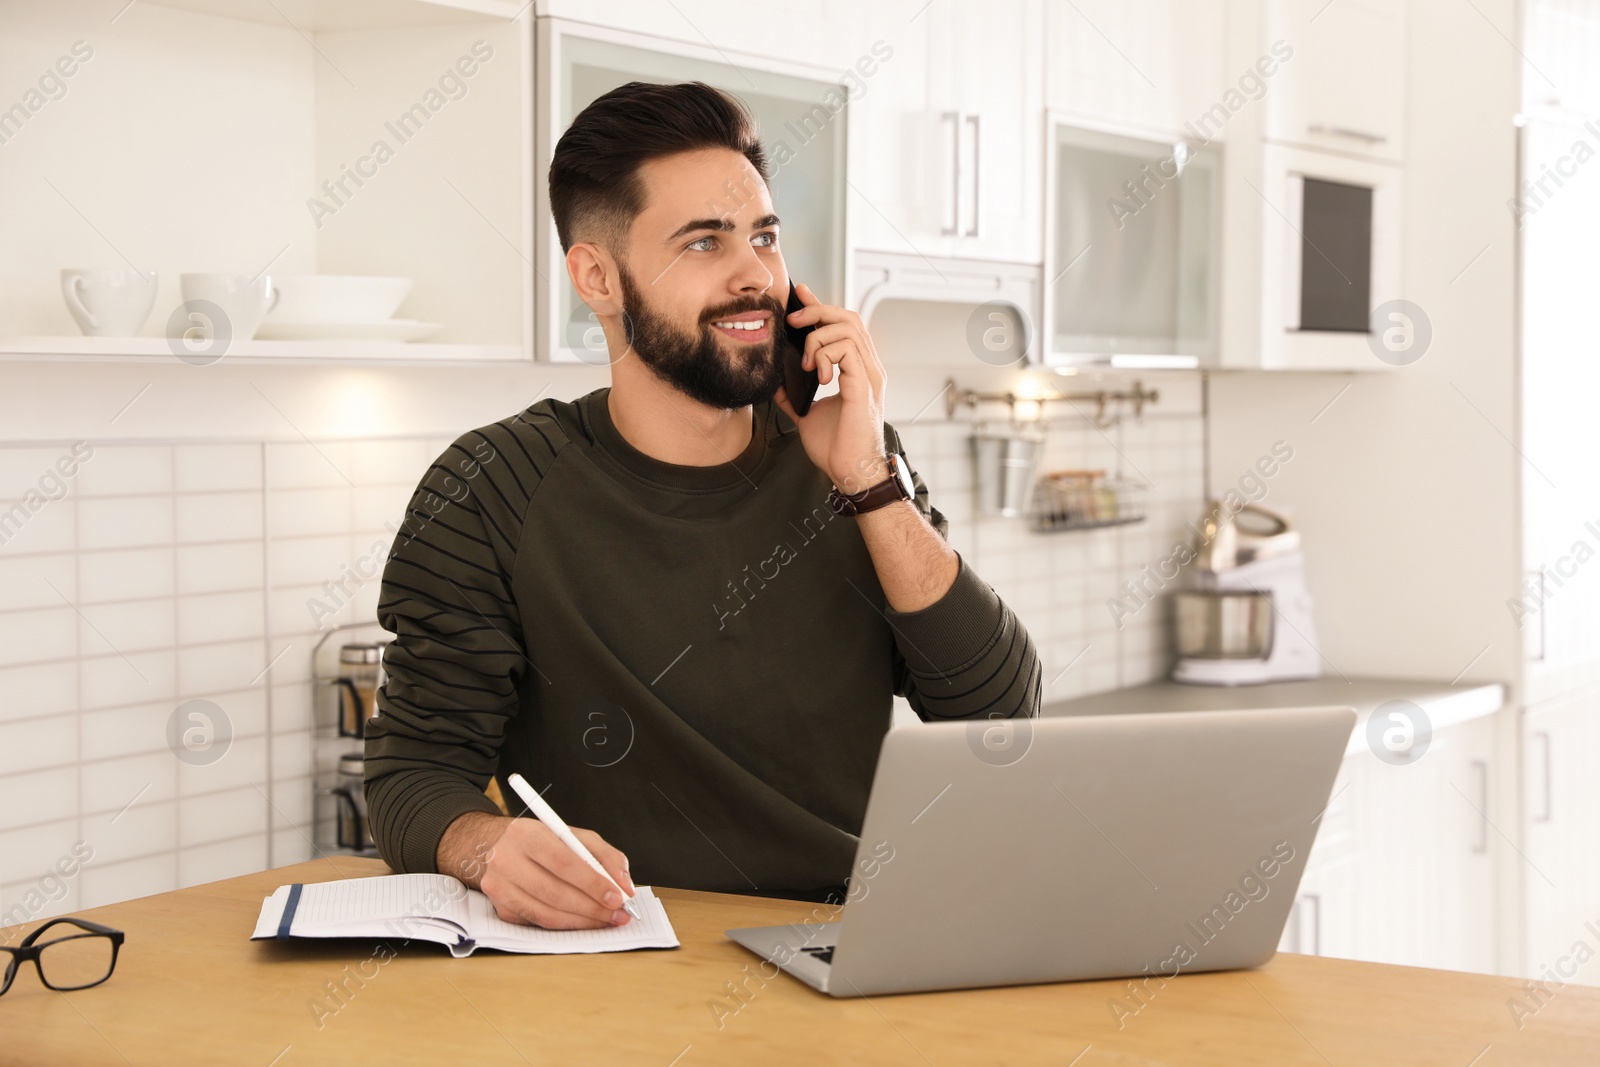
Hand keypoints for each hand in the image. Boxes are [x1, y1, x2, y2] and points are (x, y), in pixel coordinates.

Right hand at [439, 811, 636, 929]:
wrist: (494, 848)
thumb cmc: (542, 841)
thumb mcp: (573, 835)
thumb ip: (605, 856)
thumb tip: (625, 885)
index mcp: (525, 834)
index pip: (563, 862)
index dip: (593, 883)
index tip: (619, 897)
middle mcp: (505, 861)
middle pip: (554, 893)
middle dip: (592, 907)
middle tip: (618, 914)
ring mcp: (498, 888)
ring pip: (546, 914)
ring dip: (582, 922)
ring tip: (607, 920)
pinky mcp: (500, 910)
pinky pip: (538, 923)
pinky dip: (566, 926)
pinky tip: (583, 921)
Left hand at [772, 281, 889, 492]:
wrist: (848, 473)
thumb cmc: (835, 448)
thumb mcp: (807, 414)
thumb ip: (794, 396)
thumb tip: (776, 382)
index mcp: (857, 371)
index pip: (844, 325)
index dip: (821, 306)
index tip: (799, 295)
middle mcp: (868, 369)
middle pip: (849, 317)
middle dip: (817, 311)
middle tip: (793, 321)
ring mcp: (869, 376)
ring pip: (848, 328)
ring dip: (819, 338)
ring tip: (806, 363)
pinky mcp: (864, 387)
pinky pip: (847, 350)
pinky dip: (826, 355)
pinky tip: (817, 375)